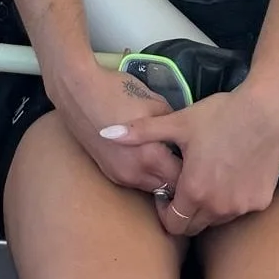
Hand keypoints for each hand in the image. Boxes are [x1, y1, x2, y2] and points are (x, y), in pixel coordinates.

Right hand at [54, 63, 182, 192]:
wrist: (77, 89)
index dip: (195, 170)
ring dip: (162, 178)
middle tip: (188, 161)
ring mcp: (120, 175)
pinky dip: (146, 174)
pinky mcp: (108, 172)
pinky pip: (136, 181)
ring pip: (152, 188)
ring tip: (168, 158)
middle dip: (180, 178)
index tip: (200, 158)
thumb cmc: (117, 92)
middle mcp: (135, 173)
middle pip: (169, 189)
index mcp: (150, 157)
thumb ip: (174, 125)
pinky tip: (147, 156)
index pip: (184, 179)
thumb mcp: (156, 103)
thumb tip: (186, 136)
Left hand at [100, 84, 278, 235]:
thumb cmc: (219, 116)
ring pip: (216, 219)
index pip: (172, 225)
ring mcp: (241, 207)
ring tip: (204, 176)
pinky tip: (228, 174)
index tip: (165, 192)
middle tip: (182, 185)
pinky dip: (229, 199)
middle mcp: (218, 207)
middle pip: (193, 227)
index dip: (164, 211)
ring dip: (206, 207)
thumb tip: (104, 133)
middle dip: (183, 212)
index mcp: (194, 191)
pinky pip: (237, 210)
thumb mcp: (177, 122)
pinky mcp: (260, 202)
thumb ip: (140, 132)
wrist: (265, 112)